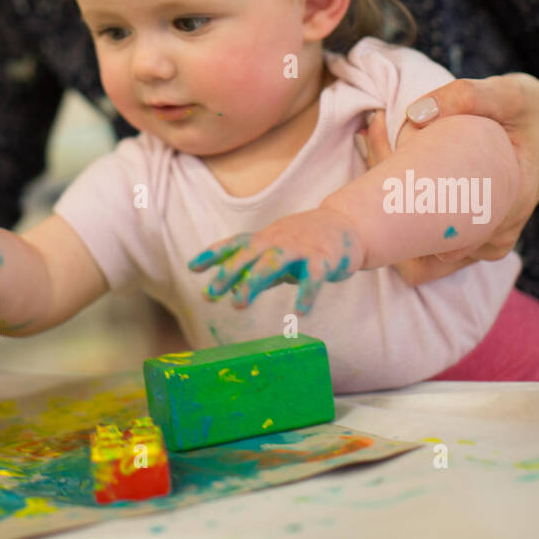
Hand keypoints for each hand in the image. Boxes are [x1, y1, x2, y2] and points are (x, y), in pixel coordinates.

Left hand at [188, 209, 362, 315]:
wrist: (345, 225)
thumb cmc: (304, 242)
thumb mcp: (275, 251)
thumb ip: (255, 268)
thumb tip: (231, 290)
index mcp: (265, 239)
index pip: (235, 244)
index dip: (213, 254)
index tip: (192, 268)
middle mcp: (278, 240)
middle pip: (248, 254)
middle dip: (227, 273)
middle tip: (210, 294)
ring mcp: (300, 248)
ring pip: (273, 262)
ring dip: (254, 281)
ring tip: (238, 303)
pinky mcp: (324, 259)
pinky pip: (314, 278)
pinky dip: (306, 294)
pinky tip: (299, 313)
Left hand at [354, 73, 538, 286]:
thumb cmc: (534, 114)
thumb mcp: (511, 95)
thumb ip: (468, 96)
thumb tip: (414, 114)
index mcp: (504, 209)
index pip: (431, 224)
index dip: (393, 191)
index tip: (374, 138)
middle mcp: (489, 239)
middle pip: (415, 239)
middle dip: (382, 190)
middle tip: (369, 133)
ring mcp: (480, 243)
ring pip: (416, 243)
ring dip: (388, 198)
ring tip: (373, 140)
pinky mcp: (472, 237)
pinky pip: (427, 237)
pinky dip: (402, 204)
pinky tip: (389, 159)